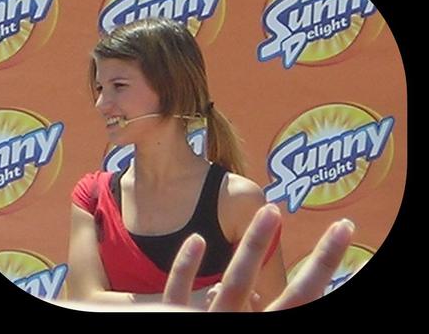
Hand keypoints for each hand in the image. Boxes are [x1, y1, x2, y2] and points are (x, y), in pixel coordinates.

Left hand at [163, 203, 354, 311]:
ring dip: (255, 245)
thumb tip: (266, 299)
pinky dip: (186, 268)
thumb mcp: (247, 332)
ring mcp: (206, 326)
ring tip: (271, 211)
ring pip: (235, 282)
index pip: (306, 306)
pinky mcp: (173, 321)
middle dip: (319, 264)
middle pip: (290, 297)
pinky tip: (196, 239)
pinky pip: (177, 293)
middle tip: (341, 228)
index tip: (358, 258)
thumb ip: (262, 316)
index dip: (328, 280)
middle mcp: (240, 330)